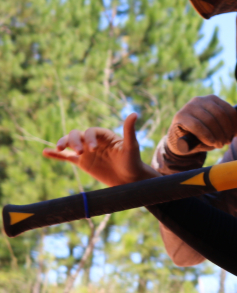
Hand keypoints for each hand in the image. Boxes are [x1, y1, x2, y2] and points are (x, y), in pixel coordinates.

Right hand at [42, 113, 158, 186]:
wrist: (130, 179)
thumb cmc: (133, 161)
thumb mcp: (131, 146)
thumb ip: (129, 131)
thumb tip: (134, 114)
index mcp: (104, 136)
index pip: (90, 132)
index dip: (89, 138)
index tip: (93, 149)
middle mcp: (93, 141)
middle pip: (77, 135)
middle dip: (74, 141)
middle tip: (79, 152)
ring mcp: (86, 152)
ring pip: (70, 143)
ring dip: (63, 144)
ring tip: (60, 149)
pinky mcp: (83, 163)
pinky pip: (67, 157)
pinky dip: (56, 155)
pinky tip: (45, 152)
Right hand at [166, 95, 236, 153]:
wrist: (181, 142)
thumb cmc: (203, 134)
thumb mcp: (222, 131)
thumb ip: (236, 128)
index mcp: (213, 100)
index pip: (229, 110)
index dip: (234, 125)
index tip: (232, 136)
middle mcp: (201, 100)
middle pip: (220, 115)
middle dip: (226, 131)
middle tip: (225, 142)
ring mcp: (189, 107)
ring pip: (210, 120)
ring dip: (217, 135)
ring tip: (218, 144)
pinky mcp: (180, 116)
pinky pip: (197, 125)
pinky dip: (207, 135)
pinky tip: (210, 142)